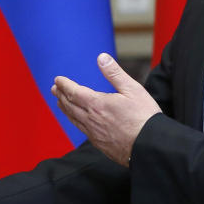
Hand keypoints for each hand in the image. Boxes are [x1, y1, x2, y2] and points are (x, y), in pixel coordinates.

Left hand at [53, 52, 160, 166]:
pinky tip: (77, 120)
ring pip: (73, 118)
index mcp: (97, 104)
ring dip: (65, 108)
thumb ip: (114, 73)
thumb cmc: (144, 117)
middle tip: (54, 89)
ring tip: (60, 102)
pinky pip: (81, 129)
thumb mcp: (132, 90)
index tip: (58, 80)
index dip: (64, 85)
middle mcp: (91, 119)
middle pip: (70, 105)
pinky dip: (74, 121)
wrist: (150, 146)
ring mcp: (94, 133)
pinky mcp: (99, 143)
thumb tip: (101, 57)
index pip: (74, 92)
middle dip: (61, 95)